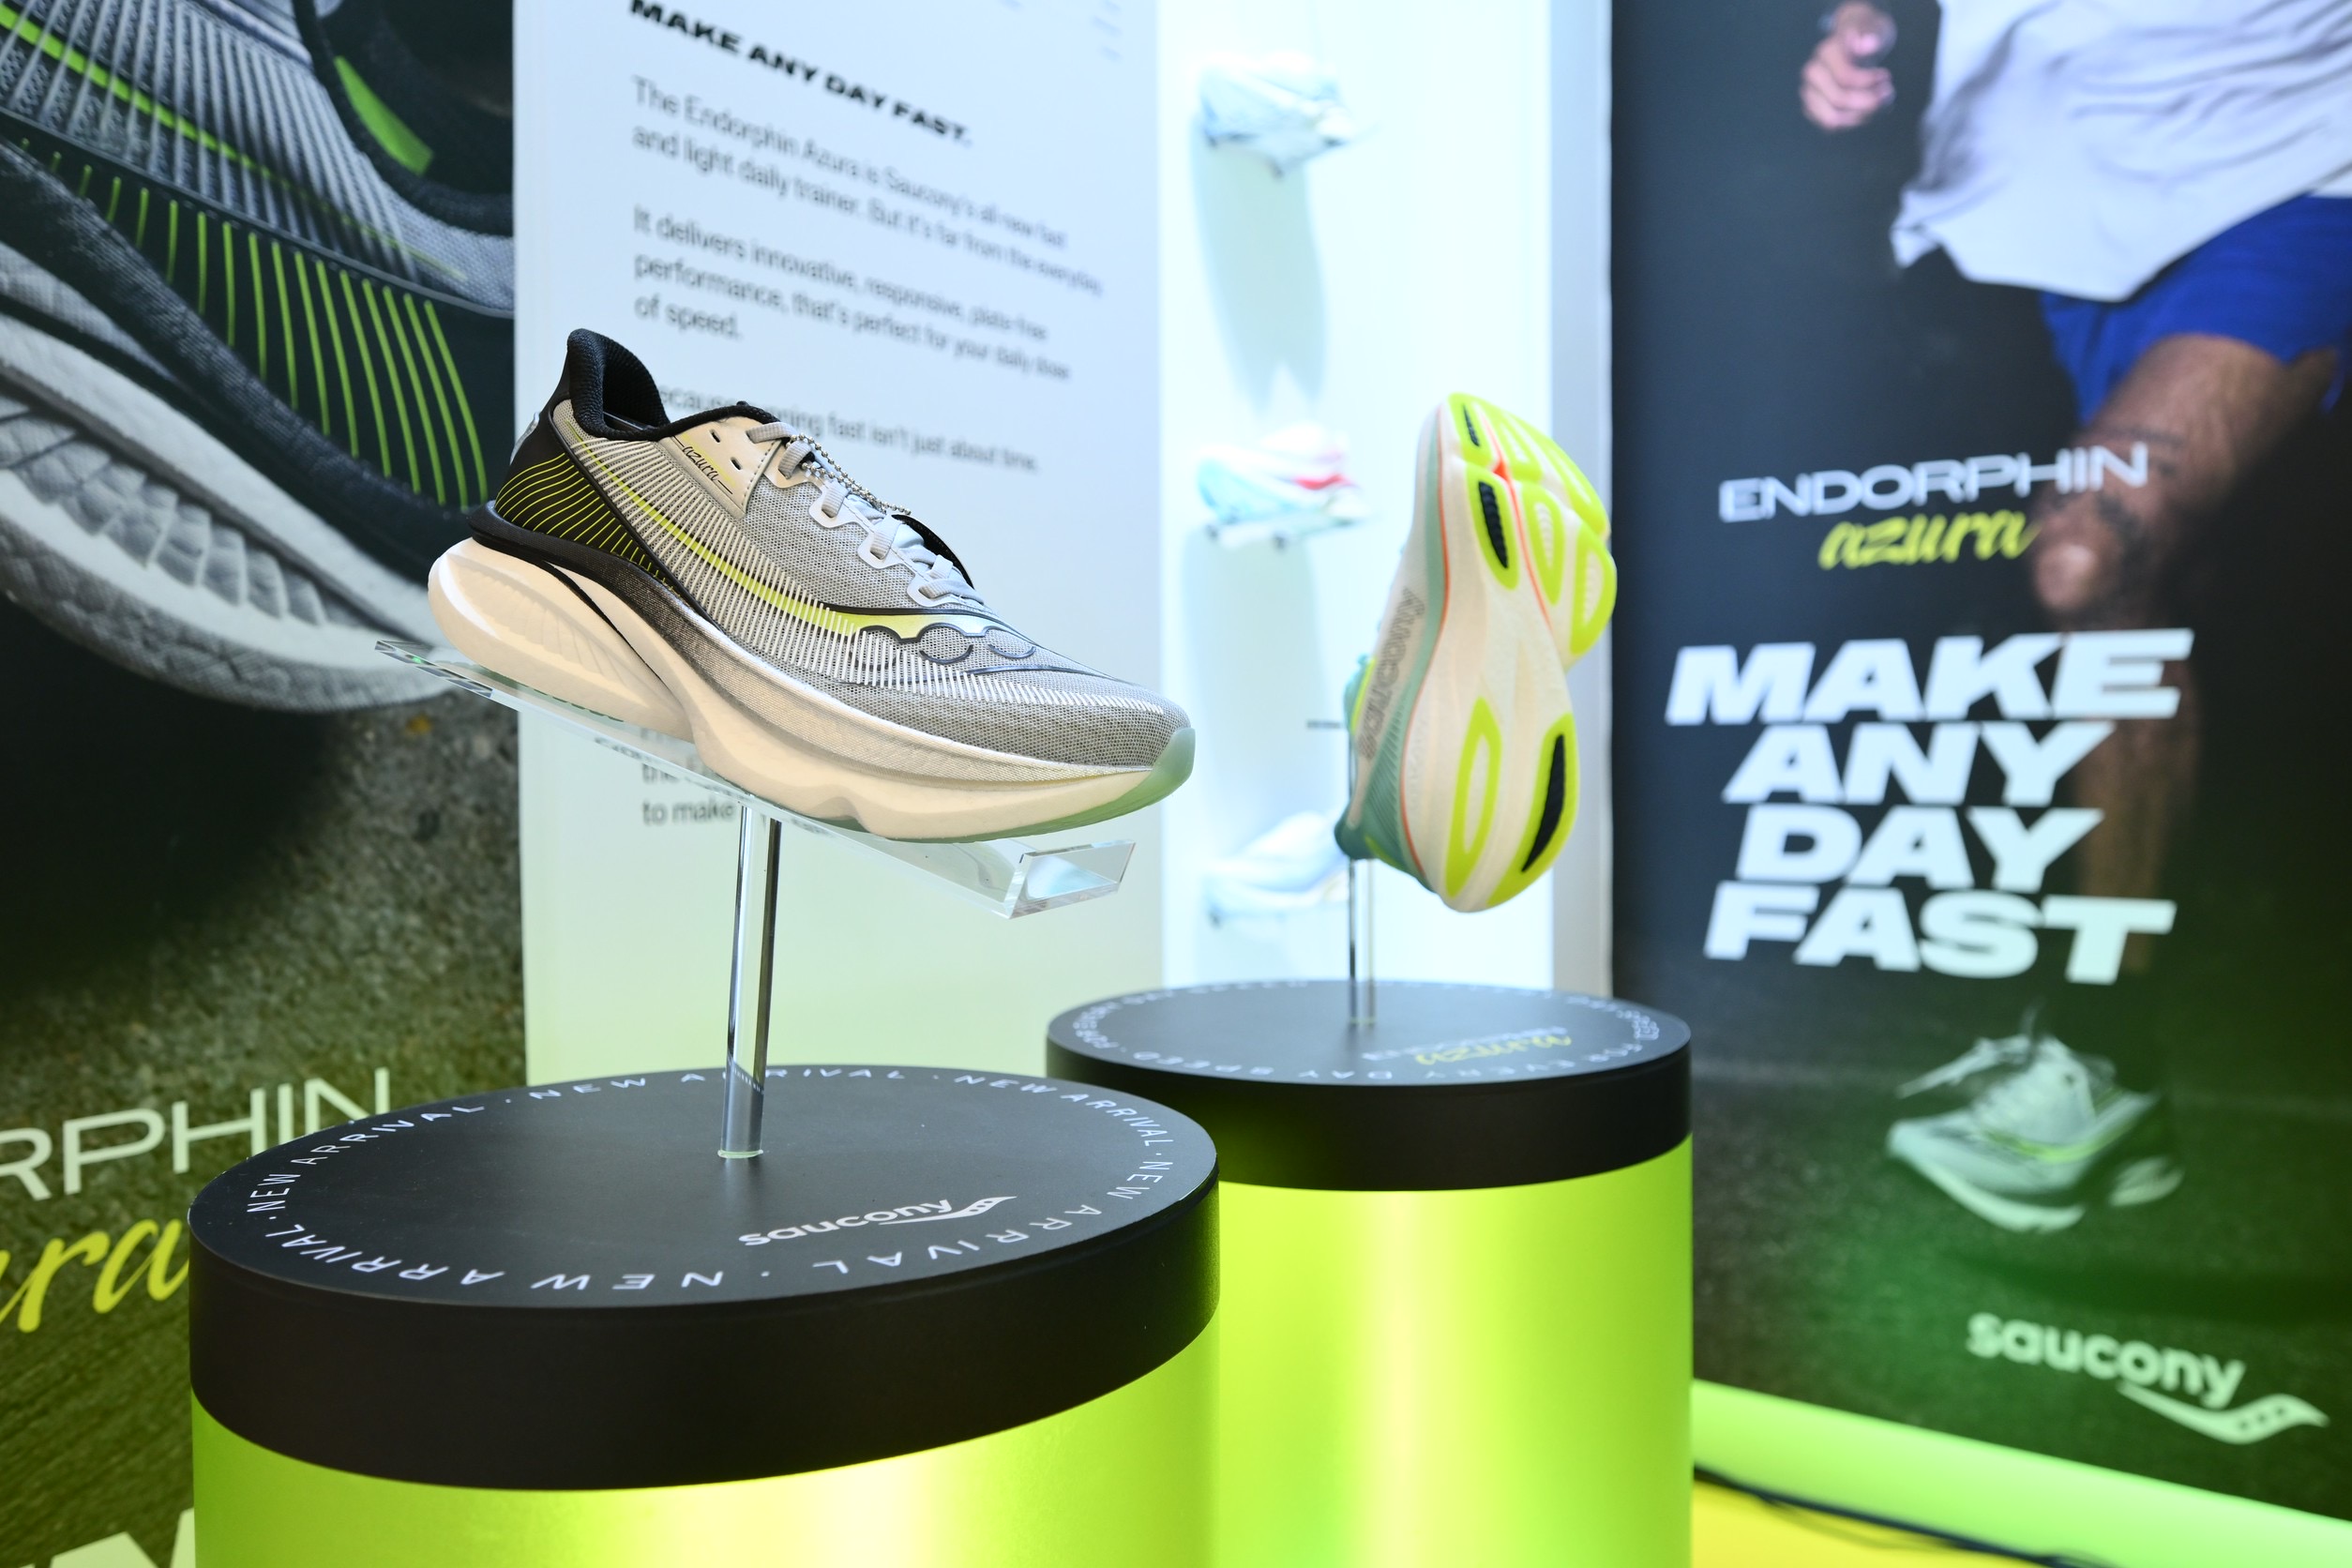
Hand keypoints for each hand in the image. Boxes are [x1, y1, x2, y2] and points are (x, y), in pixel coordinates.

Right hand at [1801, 2, 1895, 129]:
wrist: (1851, 42)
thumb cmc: (1865, 35)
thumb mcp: (1875, 28)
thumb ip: (1872, 35)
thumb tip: (1867, 44)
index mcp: (1826, 51)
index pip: (1845, 78)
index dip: (1868, 82)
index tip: (1886, 76)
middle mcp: (1812, 73)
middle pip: (1838, 100)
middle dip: (1868, 102)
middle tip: (1888, 93)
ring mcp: (1809, 92)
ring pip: (1832, 119)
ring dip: (1860, 116)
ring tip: (1879, 104)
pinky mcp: (1811, 108)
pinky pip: (1830, 125)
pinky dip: (1852, 121)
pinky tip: (1868, 110)